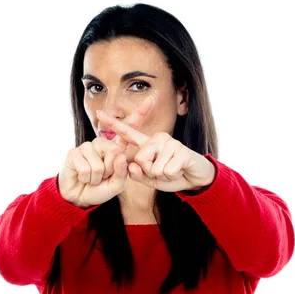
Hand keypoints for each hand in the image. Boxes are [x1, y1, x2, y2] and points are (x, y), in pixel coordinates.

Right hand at [58, 97, 154, 207]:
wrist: (79, 197)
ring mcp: (86, 146)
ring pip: (100, 165)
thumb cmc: (99, 189)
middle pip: (115, 152)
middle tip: (103, 177)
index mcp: (115, 148)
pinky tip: (82, 177)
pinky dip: (86, 179)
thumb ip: (122, 172)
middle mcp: (101, 143)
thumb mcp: (116, 185)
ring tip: (92, 178)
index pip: (128, 130)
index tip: (151, 99)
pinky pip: (86, 169)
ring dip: (97, 178)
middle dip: (110, 171)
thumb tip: (120, 154)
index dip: (139, 114)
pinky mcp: (73, 152)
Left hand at [96, 110, 215, 192]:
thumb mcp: (150, 179)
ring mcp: (170, 142)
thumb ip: (137, 174)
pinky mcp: (182, 150)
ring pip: (154, 167)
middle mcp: (157, 138)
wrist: (195, 178)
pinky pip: (167, 171)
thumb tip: (131, 165)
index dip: (113, 124)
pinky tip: (180, 170)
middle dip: (150, 172)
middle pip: (140, 159)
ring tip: (173, 169)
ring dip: (164, 175)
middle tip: (163, 170)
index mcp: (147, 144)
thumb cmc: (171, 176)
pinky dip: (173, 176)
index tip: (99, 113)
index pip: (127, 133)